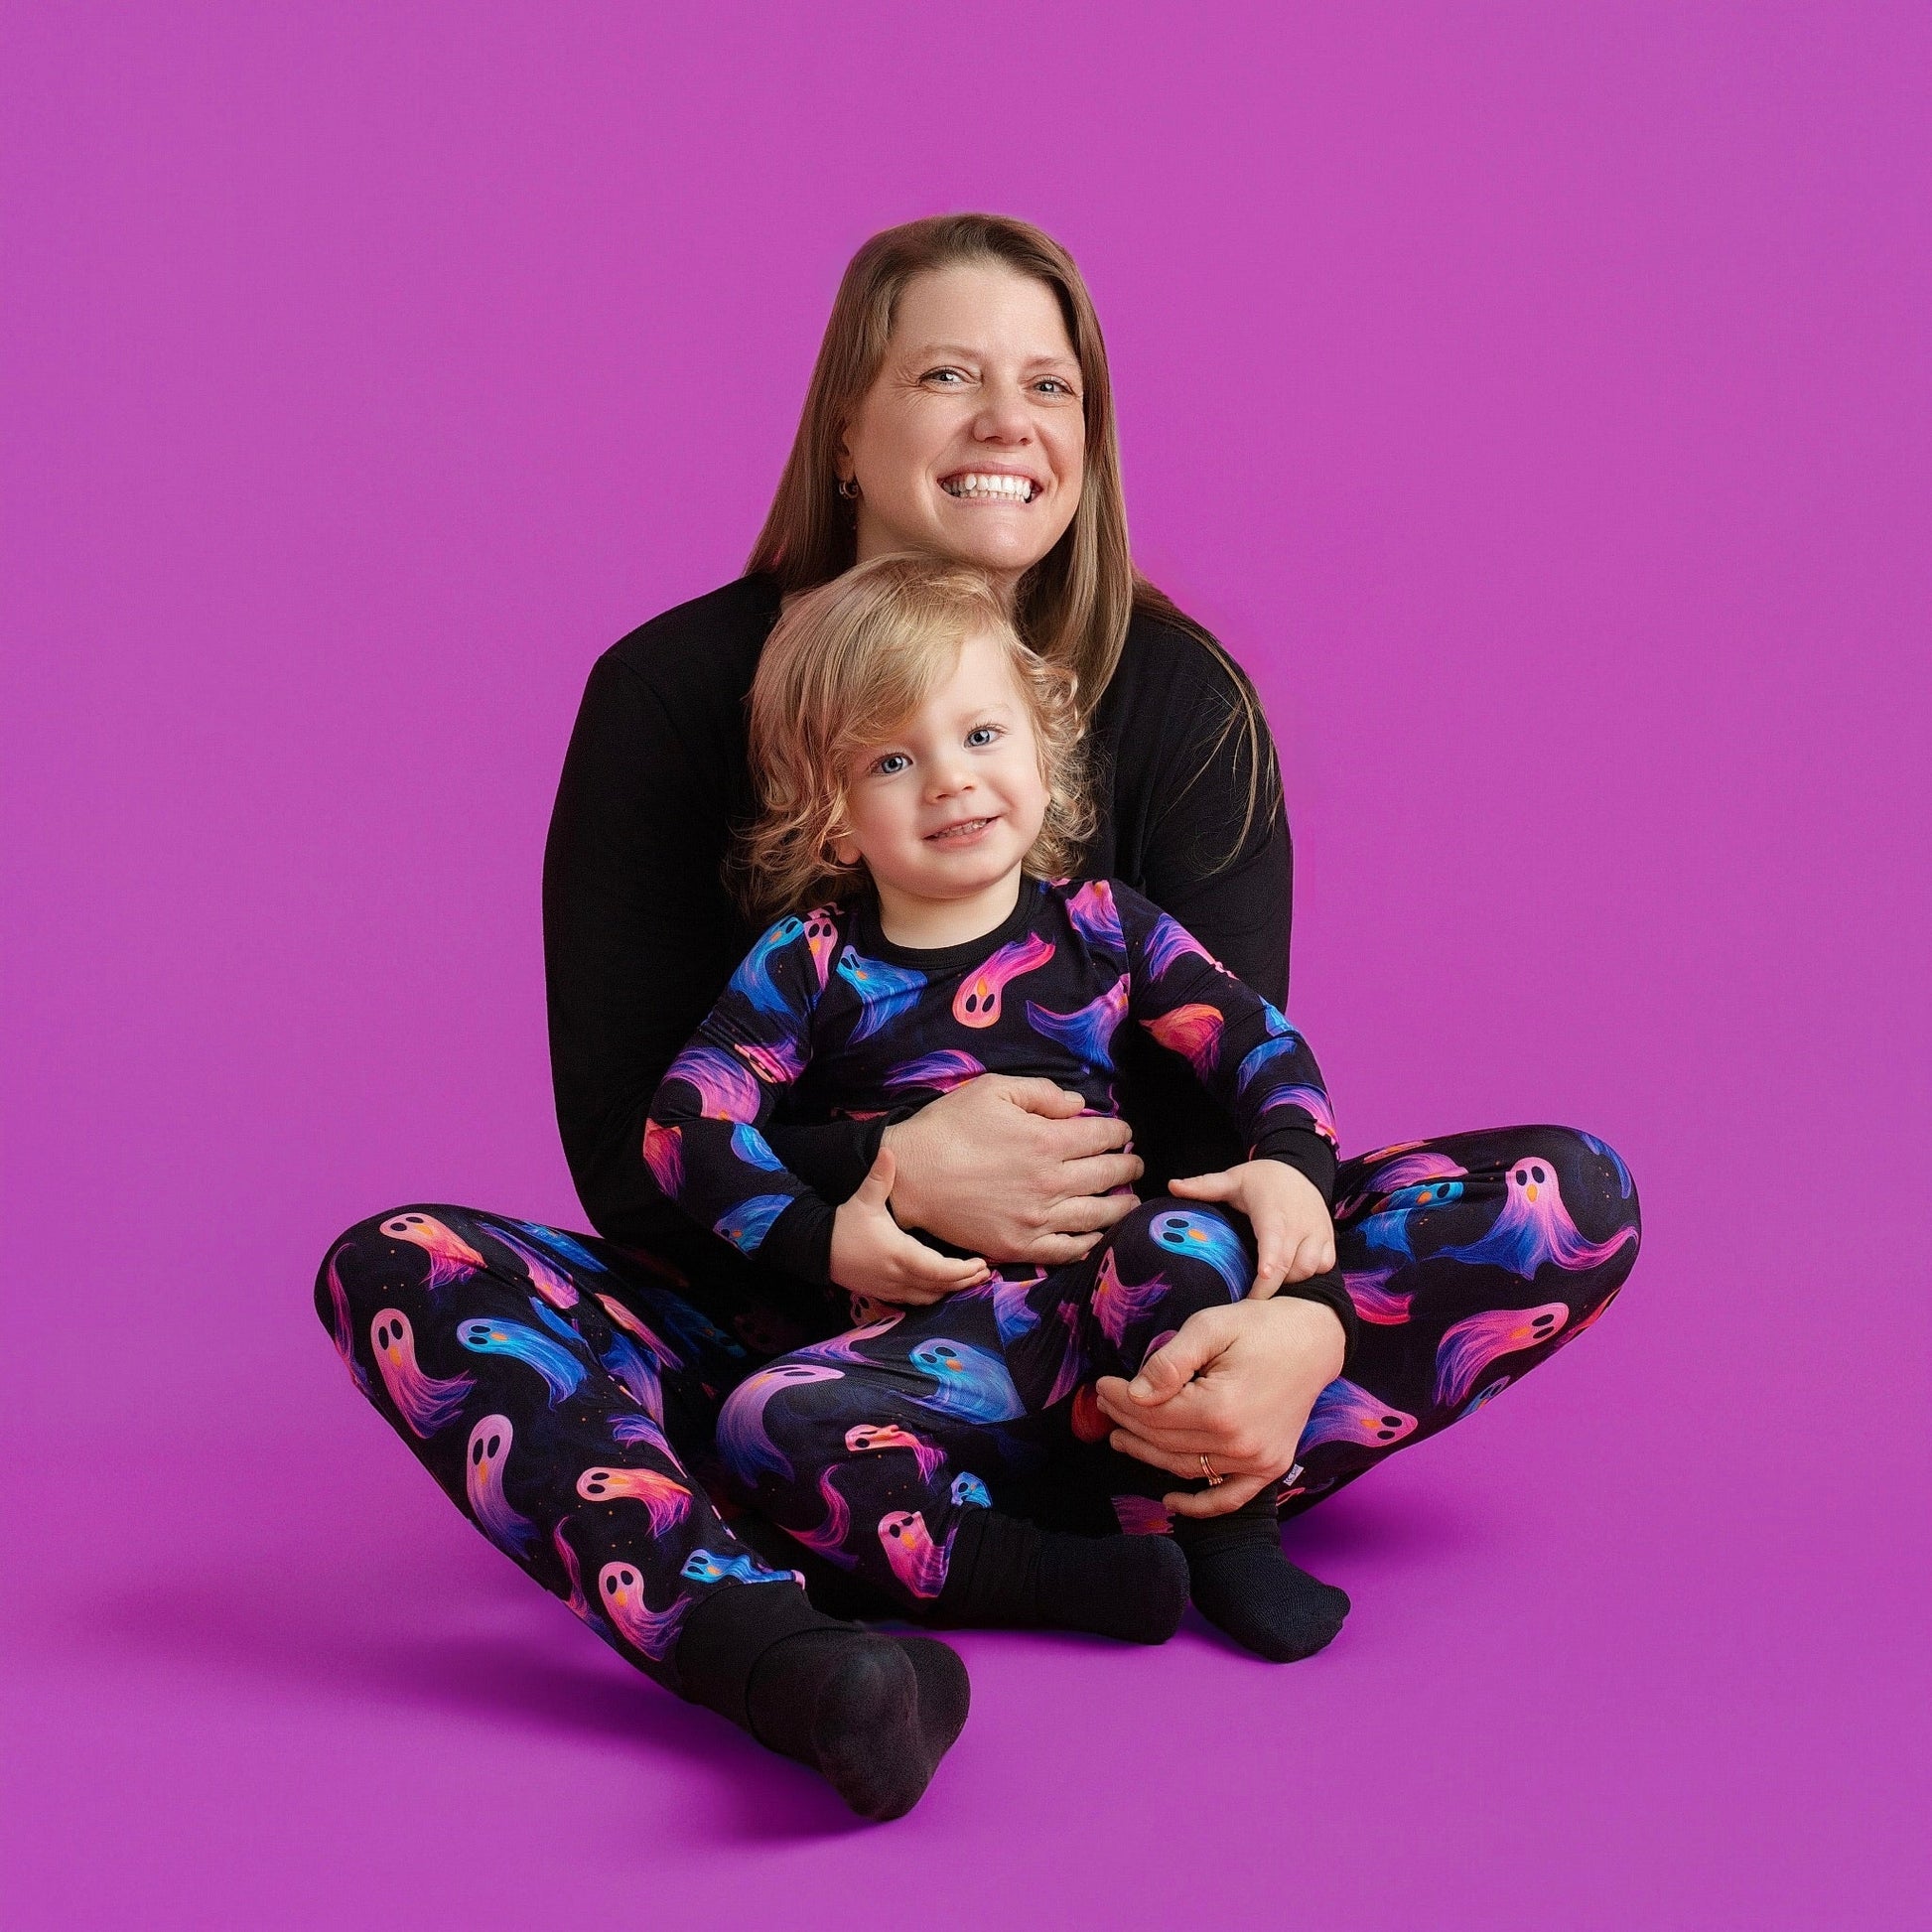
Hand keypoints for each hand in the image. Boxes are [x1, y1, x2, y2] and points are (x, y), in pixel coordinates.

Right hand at [830, 1148, 990, 1305]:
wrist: (816, 1249)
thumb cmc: (843, 1224)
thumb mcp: (863, 1198)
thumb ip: (880, 1177)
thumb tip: (888, 1150)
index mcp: (899, 1254)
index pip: (939, 1270)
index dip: (963, 1272)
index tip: (982, 1265)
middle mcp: (898, 1276)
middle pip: (939, 1287)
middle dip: (964, 1282)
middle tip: (985, 1274)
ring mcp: (891, 1288)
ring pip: (929, 1298)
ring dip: (950, 1290)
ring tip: (969, 1279)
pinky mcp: (884, 1293)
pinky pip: (915, 1301)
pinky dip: (933, 1295)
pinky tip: (943, 1286)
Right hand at [881, 1075, 1144, 1263]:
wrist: (910, 1177)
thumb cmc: (949, 1127)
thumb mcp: (993, 1090)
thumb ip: (1041, 1093)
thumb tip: (1079, 1106)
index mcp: (1047, 1140)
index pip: (1104, 1137)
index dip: (1120, 1133)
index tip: (1124, 1133)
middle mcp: (1051, 1182)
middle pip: (1109, 1176)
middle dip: (1128, 1167)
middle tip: (1134, 1165)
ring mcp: (1037, 1219)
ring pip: (1098, 1216)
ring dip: (1122, 1207)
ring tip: (1131, 1202)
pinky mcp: (1020, 1246)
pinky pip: (1068, 1249)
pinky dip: (1090, 1242)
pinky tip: (1097, 1235)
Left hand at [1095, 1296, 1344, 1516]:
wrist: (1315, 1341)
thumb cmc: (1261, 1327)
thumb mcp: (1211, 1326)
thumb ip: (1170, 1361)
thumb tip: (1134, 1394)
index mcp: (1221, 1408)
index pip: (1154, 1413)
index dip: (1120, 1400)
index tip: (1100, 1385)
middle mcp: (1239, 1444)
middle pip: (1165, 1441)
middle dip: (1128, 1422)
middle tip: (1103, 1406)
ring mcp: (1257, 1461)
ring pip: (1185, 1468)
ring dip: (1148, 1455)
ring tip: (1119, 1437)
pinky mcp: (1270, 1467)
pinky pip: (1228, 1498)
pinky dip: (1199, 1506)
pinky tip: (1170, 1501)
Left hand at [1169, 1159, 1335, 1297]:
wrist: (1300, 1166)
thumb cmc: (1261, 1179)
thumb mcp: (1232, 1179)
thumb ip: (1203, 1186)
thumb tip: (1172, 1186)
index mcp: (1274, 1212)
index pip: (1274, 1244)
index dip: (1269, 1268)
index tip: (1258, 1286)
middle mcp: (1300, 1224)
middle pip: (1291, 1266)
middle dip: (1272, 1288)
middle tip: (1248, 1303)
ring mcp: (1318, 1232)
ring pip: (1310, 1268)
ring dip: (1291, 1281)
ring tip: (1267, 1288)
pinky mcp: (1329, 1239)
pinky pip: (1325, 1266)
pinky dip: (1310, 1275)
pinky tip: (1290, 1277)